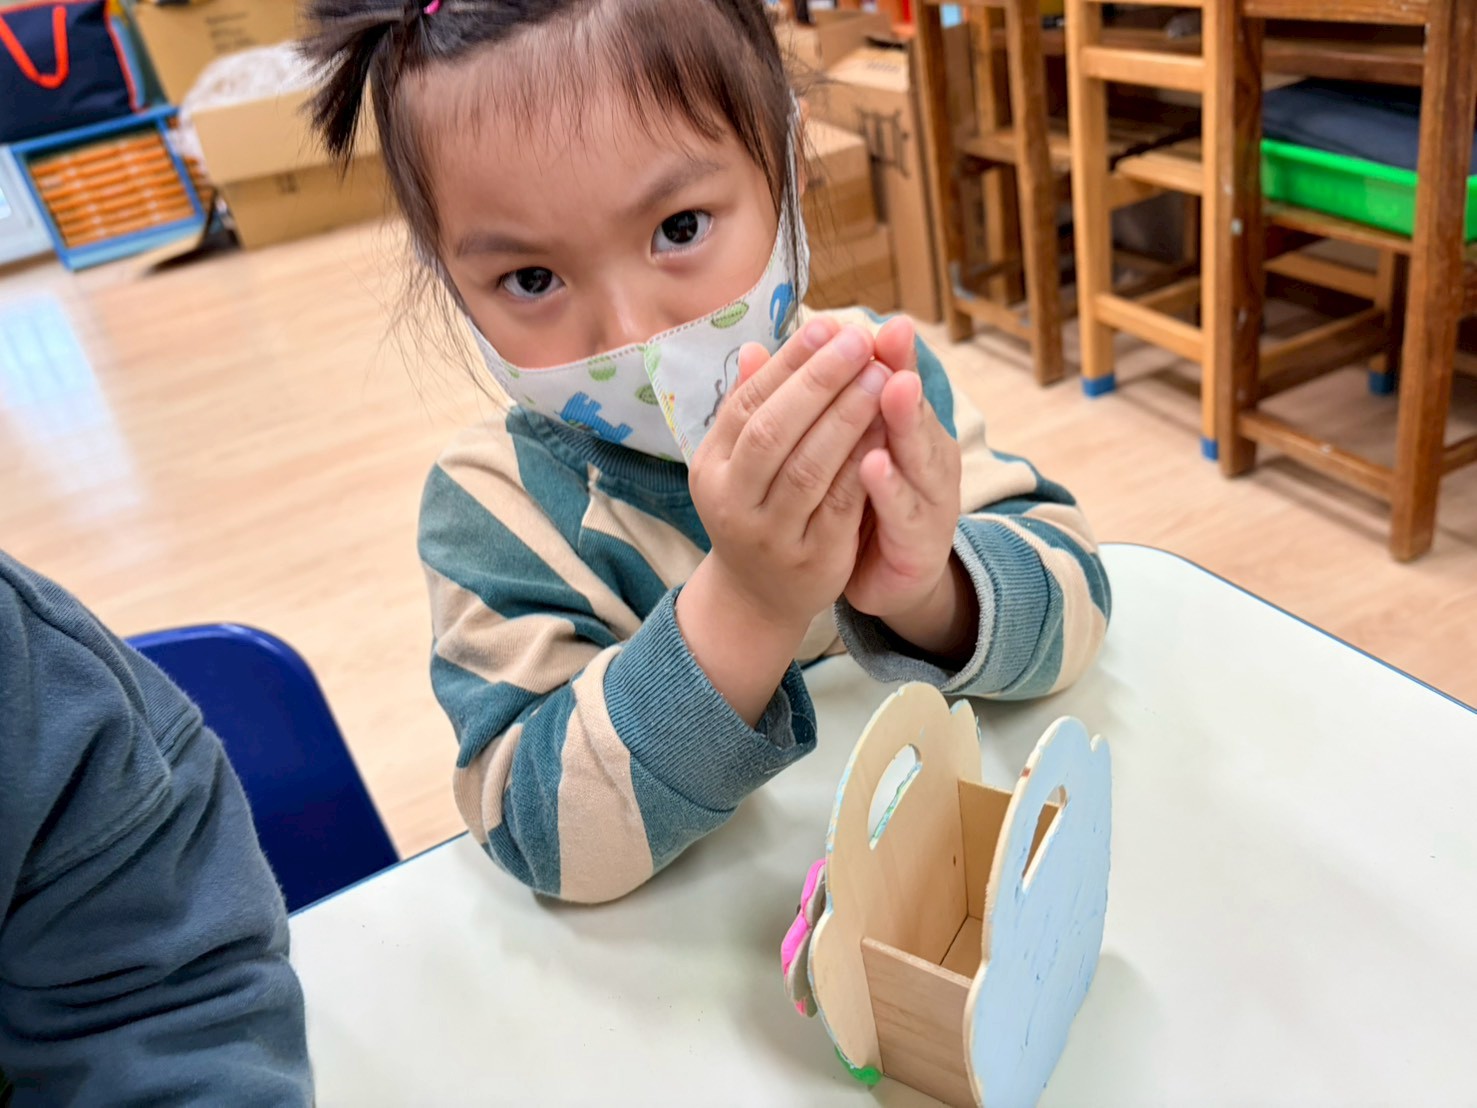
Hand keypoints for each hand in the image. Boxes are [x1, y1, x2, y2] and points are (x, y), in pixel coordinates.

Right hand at [676, 317, 887, 722]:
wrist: (758, 597)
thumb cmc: (755, 510)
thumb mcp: (739, 463)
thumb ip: (750, 408)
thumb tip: (752, 346)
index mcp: (710, 467)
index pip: (747, 403)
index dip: (788, 363)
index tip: (827, 326)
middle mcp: (731, 501)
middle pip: (773, 431)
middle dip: (819, 381)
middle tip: (859, 341)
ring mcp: (769, 534)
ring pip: (809, 467)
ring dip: (847, 416)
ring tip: (880, 375)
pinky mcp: (812, 559)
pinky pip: (841, 504)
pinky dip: (863, 465)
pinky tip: (886, 430)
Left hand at [844, 317, 976, 659]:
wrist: (885, 581)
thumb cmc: (863, 505)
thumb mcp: (846, 451)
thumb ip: (825, 406)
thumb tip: (784, 349)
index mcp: (908, 429)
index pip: (901, 380)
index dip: (894, 351)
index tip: (884, 318)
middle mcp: (927, 456)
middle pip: (916, 408)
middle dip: (902, 369)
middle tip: (889, 337)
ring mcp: (930, 498)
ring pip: (919, 455)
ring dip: (904, 421)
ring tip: (892, 388)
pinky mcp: (923, 541)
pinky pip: (904, 512)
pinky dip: (890, 488)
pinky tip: (873, 466)